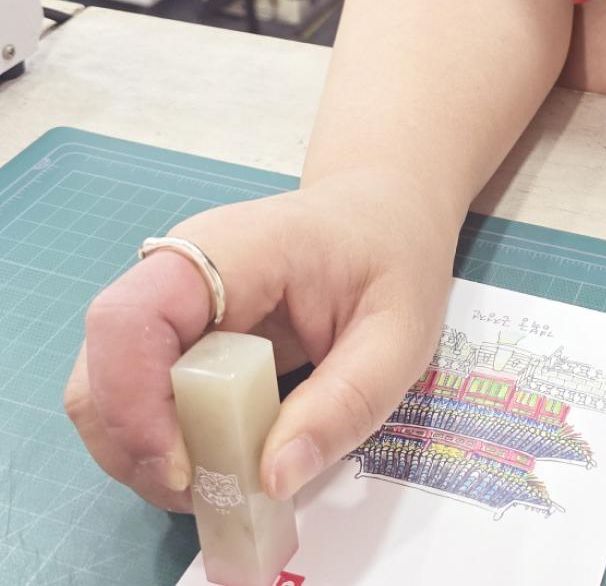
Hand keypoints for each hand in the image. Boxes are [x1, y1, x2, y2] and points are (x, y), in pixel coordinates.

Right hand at [64, 172, 457, 511]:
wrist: (382, 214)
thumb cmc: (393, 258)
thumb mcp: (401, 335)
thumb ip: (347, 403)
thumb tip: (274, 478)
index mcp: (235, 250)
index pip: (133, 317)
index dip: (135, 402)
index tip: (186, 467)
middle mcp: (178, 270)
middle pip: (102, 366)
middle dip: (137, 446)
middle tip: (209, 491)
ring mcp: (167, 300)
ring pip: (104, 389)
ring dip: (144, 451)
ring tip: (217, 480)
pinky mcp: (171, 332)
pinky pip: (136, 394)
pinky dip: (161, 440)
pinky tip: (215, 455)